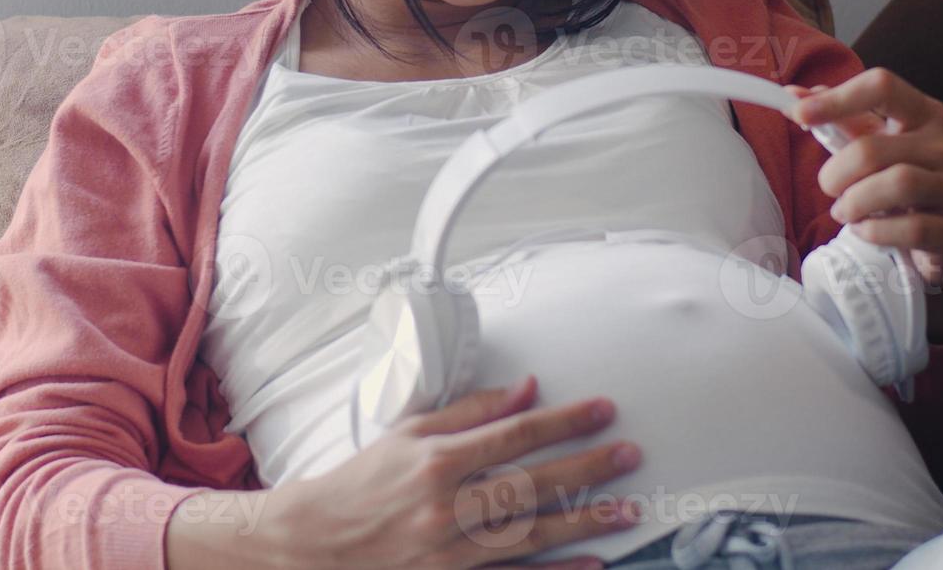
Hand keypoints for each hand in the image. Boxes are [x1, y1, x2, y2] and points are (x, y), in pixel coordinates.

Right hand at [261, 375, 641, 568]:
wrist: (312, 544)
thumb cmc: (360, 484)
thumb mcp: (407, 433)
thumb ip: (469, 411)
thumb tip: (525, 389)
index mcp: (436, 461)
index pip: (515, 434)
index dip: (564, 420)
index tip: (602, 409)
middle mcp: (446, 507)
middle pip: (532, 483)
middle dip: (587, 468)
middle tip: (630, 455)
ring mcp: (450, 551)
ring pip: (531, 533)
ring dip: (584, 521)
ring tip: (628, 510)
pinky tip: (592, 564)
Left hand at [782, 68, 942, 344]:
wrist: (942, 234)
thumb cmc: (899, 179)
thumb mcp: (873, 143)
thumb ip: (838, 119)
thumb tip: (792, 96)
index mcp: (923, 113)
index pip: (881, 86)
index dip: (836, 99)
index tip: (798, 114)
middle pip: (873, 147)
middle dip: (836, 173)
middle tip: (828, 187)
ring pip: (897, 183)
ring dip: (855, 203)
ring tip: (845, 211)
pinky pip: (911, 228)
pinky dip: (876, 231)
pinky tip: (866, 230)